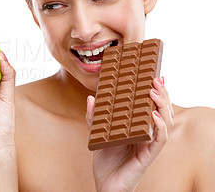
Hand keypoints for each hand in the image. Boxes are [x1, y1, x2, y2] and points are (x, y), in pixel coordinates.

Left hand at [86, 77, 173, 191]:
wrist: (105, 184)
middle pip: (162, 111)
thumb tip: (91, 98)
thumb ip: (96, 118)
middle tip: (156, 79)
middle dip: (162, 94)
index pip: (152, 107)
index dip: (156, 92)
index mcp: (139, 127)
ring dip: (162, 106)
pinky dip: (159, 127)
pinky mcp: (148, 156)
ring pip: (165, 122)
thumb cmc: (106, 160)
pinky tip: (154, 115)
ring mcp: (149, 145)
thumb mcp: (99, 134)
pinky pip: (159, 140)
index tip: (154, 76)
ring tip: (154, 92)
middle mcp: (147, 134)